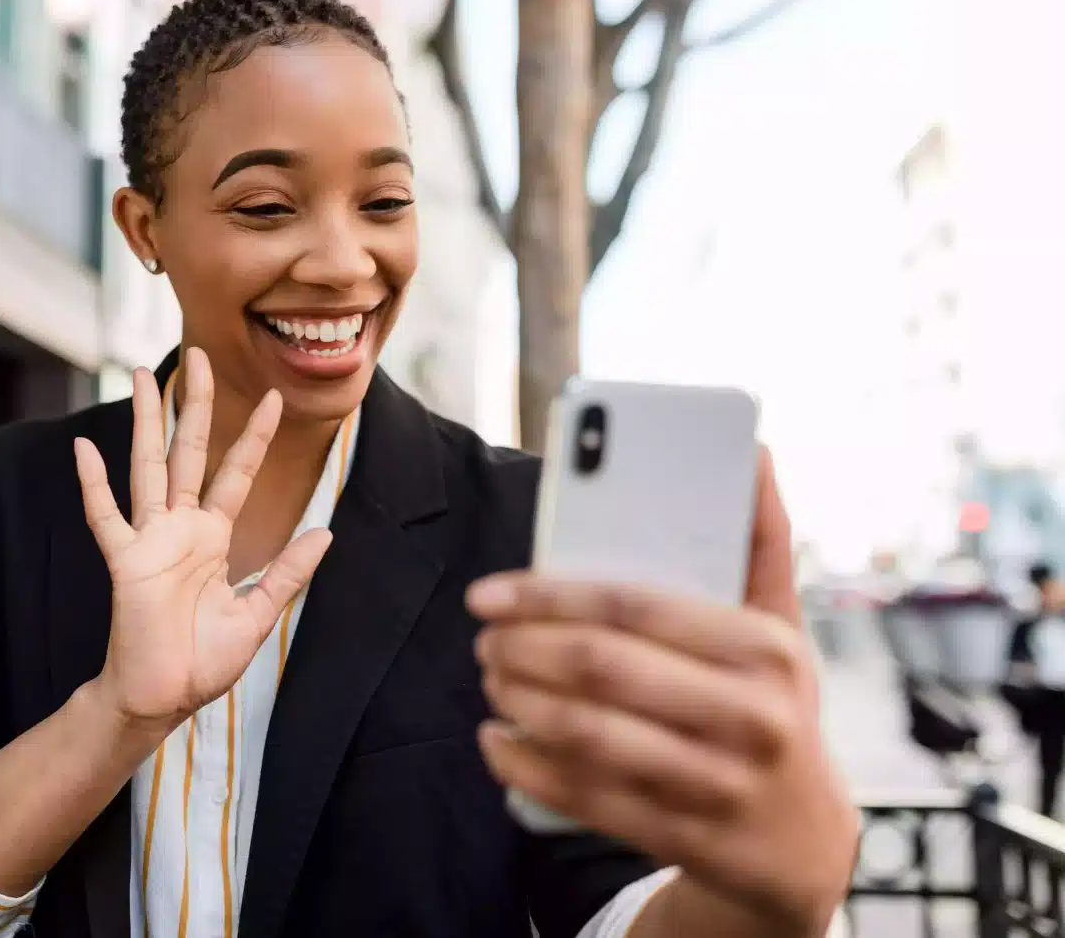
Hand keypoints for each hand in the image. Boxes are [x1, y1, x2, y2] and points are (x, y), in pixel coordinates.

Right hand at [75, 348, 332, 732]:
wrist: (162, 697)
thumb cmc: (202, 661)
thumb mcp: (256, 614)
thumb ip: (287, 573)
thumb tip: (325, 533)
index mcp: (213, 537)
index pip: (237, 473)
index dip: (255, 436)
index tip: (274, 398)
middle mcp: (181, 528)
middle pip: (189, 451)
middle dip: (196, 404)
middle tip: (199, 354)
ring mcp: (151, 540)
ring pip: (148, 467)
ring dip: (146, 422)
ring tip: (142, 373)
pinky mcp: (126, 561)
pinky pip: (106, 516)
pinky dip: (93, 483)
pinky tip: (84, 447)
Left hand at [467, 450, 856, 936]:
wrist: (804, 842)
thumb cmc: (773, 705)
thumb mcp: (781, 626)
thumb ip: (759, 539)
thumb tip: (753, 447)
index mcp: (765, 647)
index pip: (634, 606)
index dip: (547, 595)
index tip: (487, 594)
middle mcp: (750, 716)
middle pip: (601, 669)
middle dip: (522, 649)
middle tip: (484, 639)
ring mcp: (719, 784)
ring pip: (586, 734)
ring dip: (518, 702)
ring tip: (491, 678)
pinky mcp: (687, 838)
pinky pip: (584, 797)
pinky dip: (524, 765)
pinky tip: (498, 739)